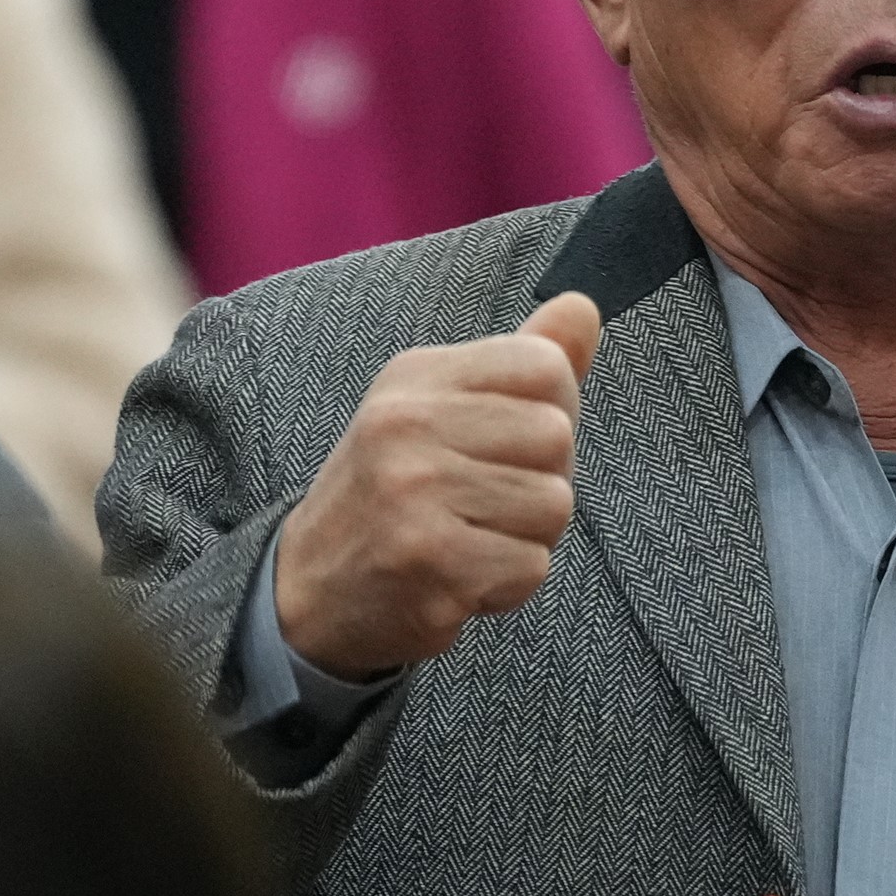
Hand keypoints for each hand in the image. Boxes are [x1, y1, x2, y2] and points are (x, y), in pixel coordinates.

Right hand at [271, 293, 600, 679]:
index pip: (545, 366)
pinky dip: (508, 585)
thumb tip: (584, 307)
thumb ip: (518, 364)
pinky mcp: (430, 559)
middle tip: (482, 504)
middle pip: (557, 436)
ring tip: (469, 538)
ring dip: (526, 537)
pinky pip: (531, 566)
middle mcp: (408, 423)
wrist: (311, 589)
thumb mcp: (440, 411)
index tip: (507, 446)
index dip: (554, 411)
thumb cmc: (392, 496)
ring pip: (554, 505)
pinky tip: (459, 577)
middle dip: (541, 481)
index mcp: (416, 377)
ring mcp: (414, 491)